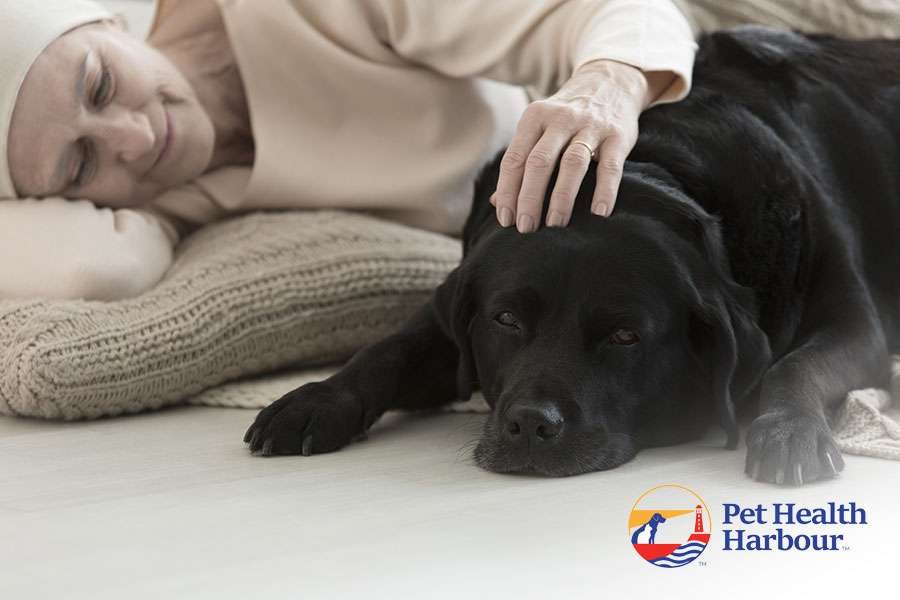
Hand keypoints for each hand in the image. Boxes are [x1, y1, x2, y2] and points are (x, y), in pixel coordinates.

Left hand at [490, 60, 666, 231]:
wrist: (610, 82)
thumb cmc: (565, 118)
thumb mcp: (539, 129)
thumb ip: (520, 162)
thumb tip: (496, 201)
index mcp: (534, 117)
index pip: (514, 159)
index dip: (508, 191)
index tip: (506, 220)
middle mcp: (560, 119)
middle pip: (539, 162)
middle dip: (529, 199)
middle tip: (526, 228)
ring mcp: (590, 126)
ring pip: (572, 164)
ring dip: (561, 198)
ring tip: (555, 225)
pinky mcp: (618, 135)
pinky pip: (610, 167)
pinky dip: (604, 191)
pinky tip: (598, 213)